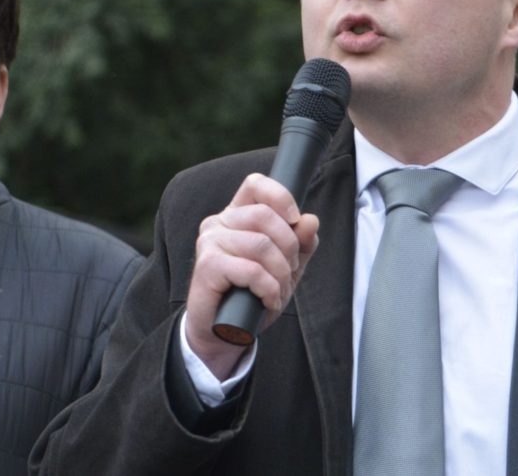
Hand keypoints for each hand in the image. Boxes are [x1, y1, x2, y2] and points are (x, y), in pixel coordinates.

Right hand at [184, 173, 319, 379]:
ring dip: (280, 274)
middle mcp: (219, 222)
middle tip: (289, 271)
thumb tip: (311, 221)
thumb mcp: (285, 267)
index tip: (295, 220)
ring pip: (261, 245)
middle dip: (289, 247)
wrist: (224, 332)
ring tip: (278, 292)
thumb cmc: (252, 294)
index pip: (256, 185)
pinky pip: (251, 270)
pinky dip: (268, 289)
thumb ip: (300, 243)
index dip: (281, 197)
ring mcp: (210, 242)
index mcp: (237, 215)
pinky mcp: (207, 266)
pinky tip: (268, 301)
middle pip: (265, 216)